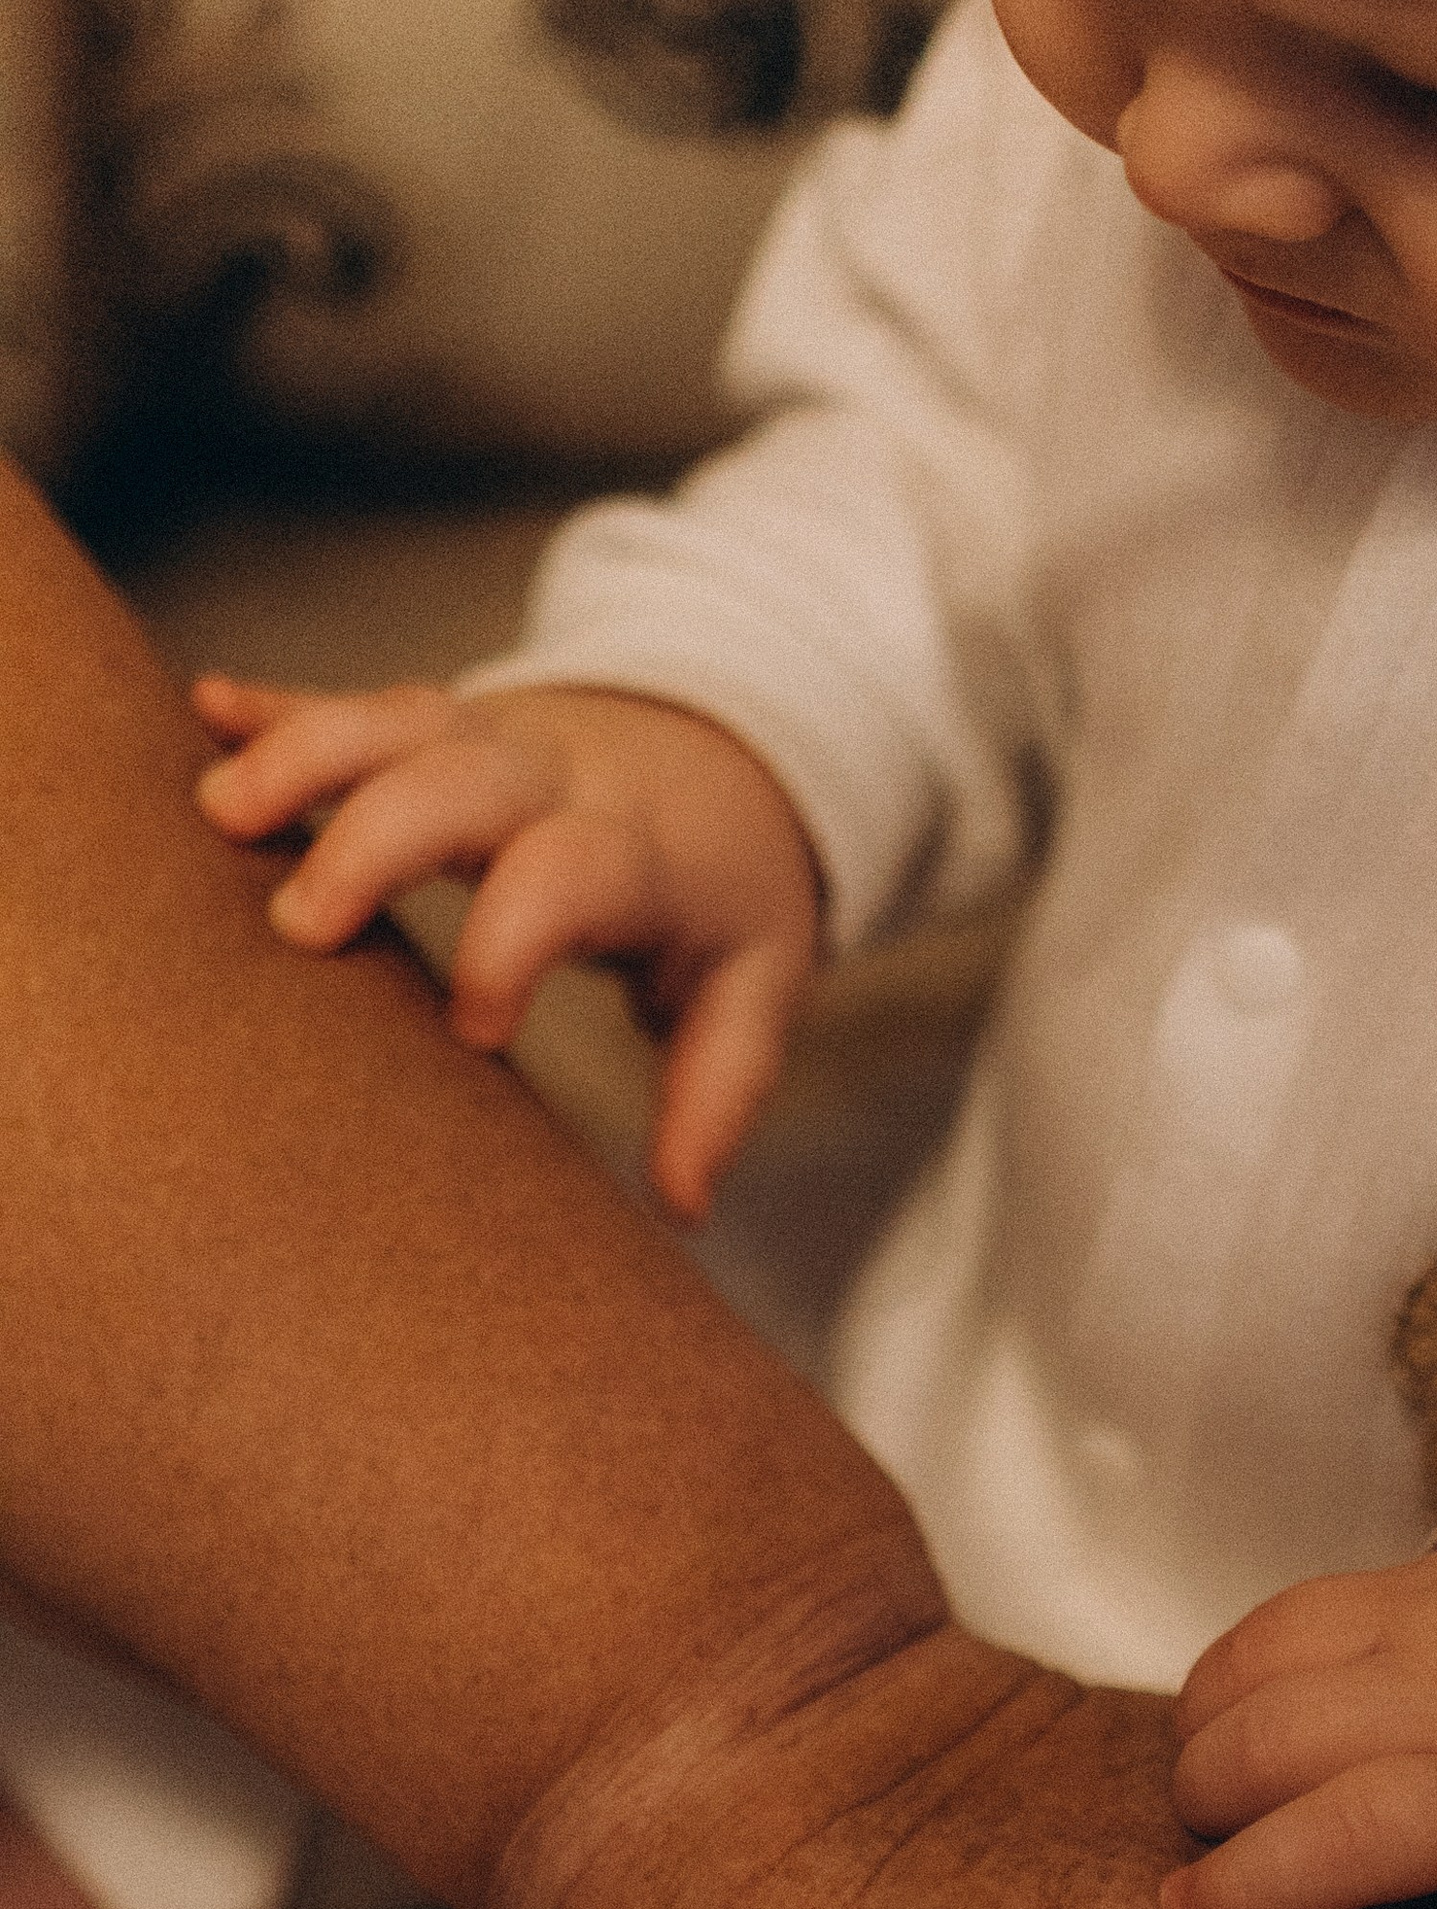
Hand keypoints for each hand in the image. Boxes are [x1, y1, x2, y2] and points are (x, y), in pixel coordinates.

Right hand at [192, 673, 821, 1220]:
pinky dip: (281, 706)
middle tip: (298, 929)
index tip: (474, 1032)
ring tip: (220, 812)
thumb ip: (720, 1088)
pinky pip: (352, 704)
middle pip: (457, 778)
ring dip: (304, 755)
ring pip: (392, 721)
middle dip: (373, 839)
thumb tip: (684, 1204)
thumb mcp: (756, 983)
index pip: (571, 874)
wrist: (730, 754)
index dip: (513, 941)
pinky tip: (209, 708)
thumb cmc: (725, 893)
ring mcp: (487, 739)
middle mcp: (554, 781)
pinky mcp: (435, 726)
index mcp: (636, 852)